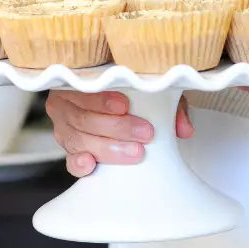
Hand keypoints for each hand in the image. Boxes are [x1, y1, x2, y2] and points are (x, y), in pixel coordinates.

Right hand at [46, 90, 193, 177]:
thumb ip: (167, 105)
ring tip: (135, 152)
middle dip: (117, 127)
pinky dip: (79, 164)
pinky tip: (90, 165)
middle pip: (84, 118)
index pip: (85, 90)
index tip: (125, 106)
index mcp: (79, 82)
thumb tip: (184, 130)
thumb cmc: (129, 94)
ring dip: (108, 148)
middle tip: (144, 133)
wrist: (111, 106)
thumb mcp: (149, 92)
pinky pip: (70, 160)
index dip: (102, 99)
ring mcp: (64, 128)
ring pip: (79, 139)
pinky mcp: (69, 150)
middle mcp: (66, 104)